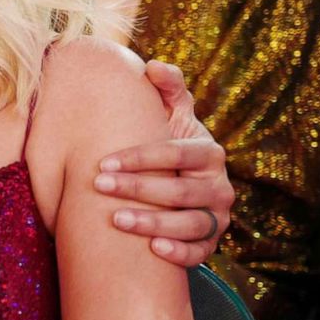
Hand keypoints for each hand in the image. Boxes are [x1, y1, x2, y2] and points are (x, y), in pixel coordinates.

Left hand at [96, 60, 233, 266]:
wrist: (182, 180)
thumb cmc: (168, 143)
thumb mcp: (171, 114)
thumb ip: (167, 89)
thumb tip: (152, 66)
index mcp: (208, 151)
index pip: (175, 152)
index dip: (139, 157)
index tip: (103, 163)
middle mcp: (219, 184)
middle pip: (181, 189)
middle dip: (138, 188)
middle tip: (99, 187)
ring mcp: (218, 215)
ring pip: (191, 223)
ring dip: (154, 222)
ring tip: (117, 220)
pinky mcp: (211, 242)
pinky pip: (201, 252)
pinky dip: (180, 252)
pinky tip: (154, 249)